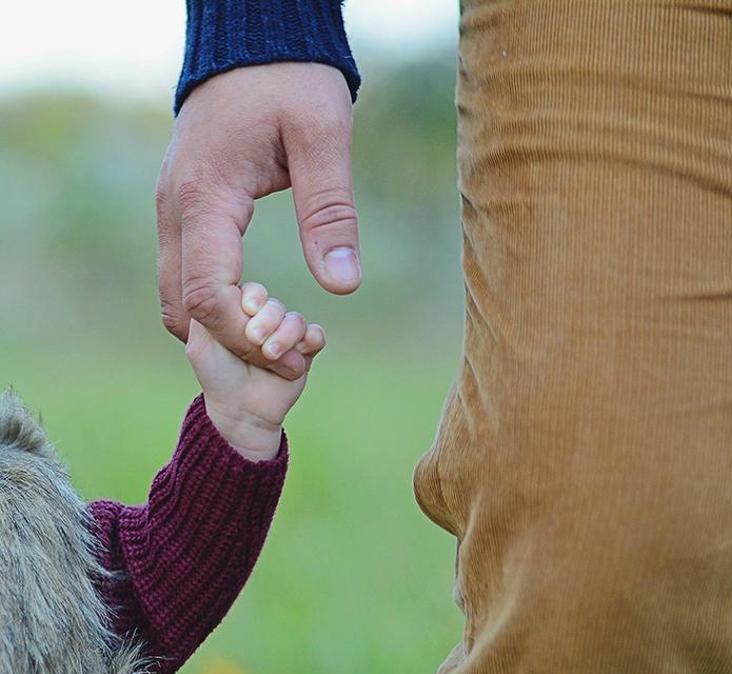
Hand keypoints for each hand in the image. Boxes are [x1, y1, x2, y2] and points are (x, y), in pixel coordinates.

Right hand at [156, 63, 359, 380]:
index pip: (208, 295)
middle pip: (182, 308)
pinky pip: (183, 276)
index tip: (293, 355)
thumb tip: (342, 284)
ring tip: (274, 335)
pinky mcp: (182, 211)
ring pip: (176, 296)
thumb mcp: (322, 138)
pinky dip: (211, 305)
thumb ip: (330, 212)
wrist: (253, 43)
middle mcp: (174, 210)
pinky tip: (255, 308)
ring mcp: (170, 211)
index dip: (247, 338)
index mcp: (205, 198)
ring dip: (217, 328)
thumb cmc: (291, 82)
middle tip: (286, 355)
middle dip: (231, 344)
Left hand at [186, 283, 325, 461]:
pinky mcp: (305, 353)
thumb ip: (205, 312)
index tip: (247, 310)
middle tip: (255, 339)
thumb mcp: (200, 343)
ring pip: (296, 320)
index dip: (253, 298)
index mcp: (241, 315)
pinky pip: (316, 335)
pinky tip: (298, 354)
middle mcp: (265, 322)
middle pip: (275, 304)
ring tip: (271, 354)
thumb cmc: (217, 377)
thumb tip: (222, 284)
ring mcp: (287, 337)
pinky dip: (309, 340)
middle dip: (268, 320)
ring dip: (285, 335)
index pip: (253, 292)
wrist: (241, 411)